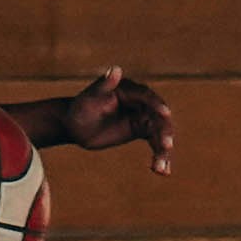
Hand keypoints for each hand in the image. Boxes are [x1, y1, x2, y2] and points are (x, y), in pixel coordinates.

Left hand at [39, 69, 176, 169]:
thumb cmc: (80, 108)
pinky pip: (155, 143)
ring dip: (163, 150)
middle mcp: (140, 102)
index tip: (165, 114)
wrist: (74, 126)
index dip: (156, 104)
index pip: (147, 96)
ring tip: (161, 168)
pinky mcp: (141, 130)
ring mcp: (142, 117)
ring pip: (159, 132)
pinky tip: (162, 172)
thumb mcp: (89, 98)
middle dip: (164, 132)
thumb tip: (115, 69)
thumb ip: (104, 84)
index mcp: (129, 90)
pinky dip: (159, 156)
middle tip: (166, 146)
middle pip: (158, 117)